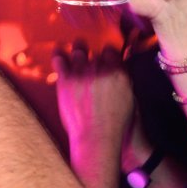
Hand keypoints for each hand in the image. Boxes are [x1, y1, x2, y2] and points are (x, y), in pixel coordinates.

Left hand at [54, 44, 133, 168]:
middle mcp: (101, 70)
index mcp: (119, 74)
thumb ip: (122, 81)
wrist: (97, 139)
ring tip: (75, 49)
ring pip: (78, 53)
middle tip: (86, 50)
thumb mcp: (128, 99)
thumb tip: (118, 71)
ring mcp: (83, 74)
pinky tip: (58, 53)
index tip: (102, 55)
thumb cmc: (115, 125)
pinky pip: (60, 61)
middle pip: (94, 52)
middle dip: (91, 53)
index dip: (106, 53)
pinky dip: (59, 56)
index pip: (111, 52)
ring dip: (77, 51)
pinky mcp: (67, 81)